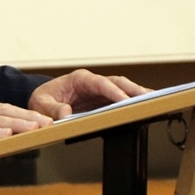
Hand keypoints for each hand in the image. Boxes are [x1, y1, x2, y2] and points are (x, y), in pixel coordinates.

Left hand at [28, 69, 149, 119]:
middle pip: (116, 83)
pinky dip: (131, 101)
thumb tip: (65, 114)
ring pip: (121, 89)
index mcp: (79, 79)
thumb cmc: (42, 99)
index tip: (125, 99)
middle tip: (148, 98)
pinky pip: (119, 98)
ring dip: (136, 94)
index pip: (100, 83)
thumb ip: (52, 109)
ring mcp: (98, 91)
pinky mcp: (102, 100)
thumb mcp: (41, 104)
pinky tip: (143, 107)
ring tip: (153, 102)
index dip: (113, 91)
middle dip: (132, 89)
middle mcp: (92, 82)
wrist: (42, 100)